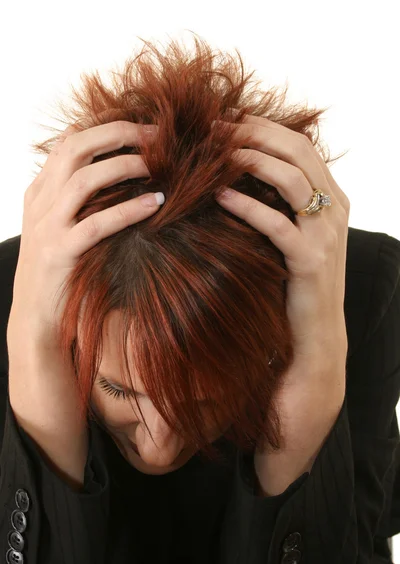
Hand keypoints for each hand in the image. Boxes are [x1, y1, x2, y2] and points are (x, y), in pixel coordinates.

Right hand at [8, 117, 162, 346]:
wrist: (36, 315)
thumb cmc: (58, 269)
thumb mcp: (62, 225)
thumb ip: (79, 198)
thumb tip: (119, 174)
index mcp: (40, 190)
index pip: (69, 140)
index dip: (104, 125)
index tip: (140, 123)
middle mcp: (41, 201)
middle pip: (76, 148)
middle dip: (118, 134)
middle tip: (157, 134)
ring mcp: (48, 226)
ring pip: (84, 179)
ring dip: (125, 166)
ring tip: (158, 166)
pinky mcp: (60, 252)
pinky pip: (97, 223)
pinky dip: (128, 210)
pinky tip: (155, 204)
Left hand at [212, 112, 349, 456]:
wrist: (315, 335)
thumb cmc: (295, 282)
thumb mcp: (291, 234)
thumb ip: (277, 202)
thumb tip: (234, 172)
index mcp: (332, 196)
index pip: (299, 144)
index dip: (262, 126)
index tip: (225, 119)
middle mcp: (335, 208)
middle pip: (296, 151)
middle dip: (253, 133)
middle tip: (214, 127)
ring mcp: (326, 234)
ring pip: (291, 179)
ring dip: (251, 160)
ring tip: (215, 154)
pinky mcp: (311, 260)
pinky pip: (277, 224)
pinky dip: (247, 206)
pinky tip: (219, 197)